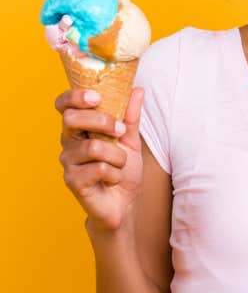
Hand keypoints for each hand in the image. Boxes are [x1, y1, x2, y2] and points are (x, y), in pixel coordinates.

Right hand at [56, 87, 144, 231]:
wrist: (124, 203)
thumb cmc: (123, 169)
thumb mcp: (131, 140)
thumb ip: (131, 116)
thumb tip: (137, 89)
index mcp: (80, 128)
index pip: (65, 105)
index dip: (75, 97)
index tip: (97, 97)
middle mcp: (68, 142)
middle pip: (71, 119)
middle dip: (102, 122)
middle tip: (120, 132)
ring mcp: (68, 162)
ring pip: (92, 147)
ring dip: (117, 156)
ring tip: (120, 164)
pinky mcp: (72, 181)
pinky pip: (98, 168)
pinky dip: (115, 173)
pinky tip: (113, 179)